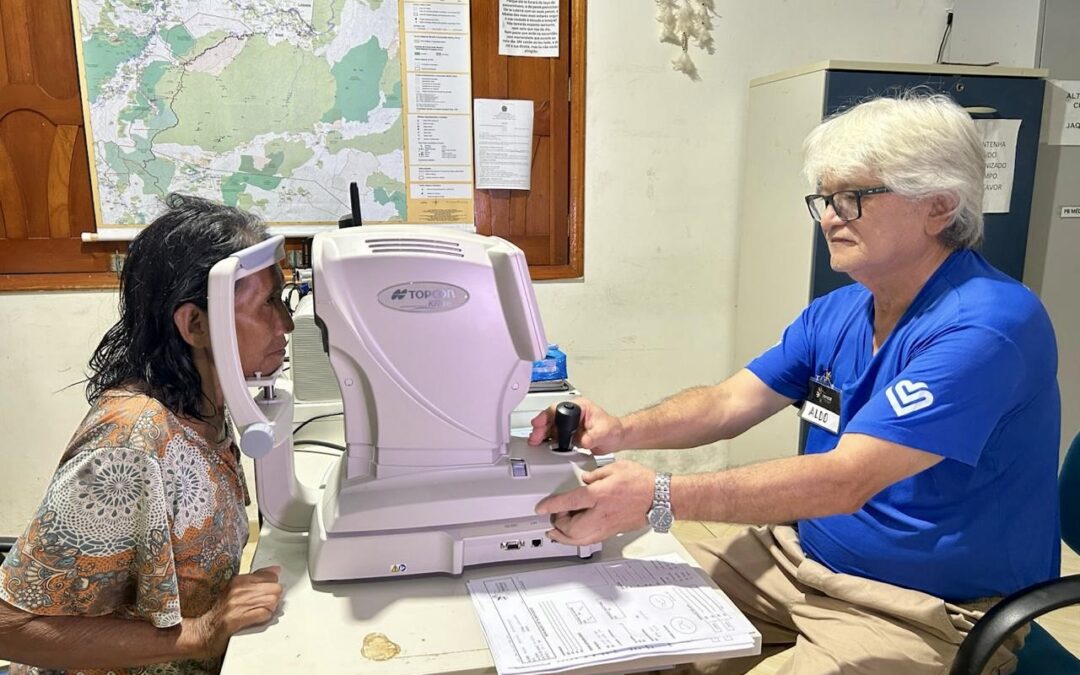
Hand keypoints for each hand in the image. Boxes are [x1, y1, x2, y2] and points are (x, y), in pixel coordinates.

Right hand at [185, 565, 282, 658]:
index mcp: (238, 580)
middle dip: (275, 598)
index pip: (271, 576)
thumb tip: (276, 570)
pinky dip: (265, 617)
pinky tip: (258, 619)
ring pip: (271, 600)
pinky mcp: (236, 619)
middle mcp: (237, 590)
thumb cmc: (222, 612)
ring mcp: (236, 604)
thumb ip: (257, 578)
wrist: (204, 632)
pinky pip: (264, 613)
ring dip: (270, 609)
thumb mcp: (237, 590)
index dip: (273, 586)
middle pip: (274, 588)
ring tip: (261, 613)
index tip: (268, 593)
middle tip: (266, 605)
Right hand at [527, 398, 625, 453]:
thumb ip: (593, 436)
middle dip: (541, 426)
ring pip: (550, 426)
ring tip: (536, 442)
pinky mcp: (568, 433)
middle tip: (535, 436)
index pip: (559, 408)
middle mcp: (573, 413)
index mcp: (580, 407)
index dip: (547, 415)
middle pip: (551, 417)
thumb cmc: (613, 430)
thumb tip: (583, 440)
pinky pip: (555, 435)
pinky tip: (544, 445)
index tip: (539, 423)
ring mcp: (570, 423)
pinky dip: (548, 440)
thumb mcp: (604, 433)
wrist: (617, 438)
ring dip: (542, 434)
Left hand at [534, 461, 654, 544]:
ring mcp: (607, 526)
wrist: (661, 498)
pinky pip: (590, 541)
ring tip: (555, 533)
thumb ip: (596, 474)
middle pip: (571, 529)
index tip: (541, 508)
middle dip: (557, 525)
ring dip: (565, 538)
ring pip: (580, 540)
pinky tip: (574, 535)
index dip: (552, 506)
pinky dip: (577, 540)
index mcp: (599, 495)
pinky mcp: (613, 531)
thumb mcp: (615, 467)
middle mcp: (601, 514)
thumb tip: (584, 479)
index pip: (569, 502)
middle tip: (551, 517)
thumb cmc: (642, 482)